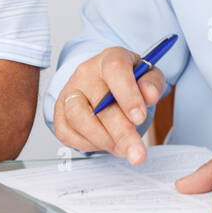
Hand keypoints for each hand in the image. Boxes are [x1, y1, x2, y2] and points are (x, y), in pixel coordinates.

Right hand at [52, 46, 165, 164]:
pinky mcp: (59, 112)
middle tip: (137, 153)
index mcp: (109, 59)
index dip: (128, 95)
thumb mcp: (148, 77)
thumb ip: (152, 84)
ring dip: (103, 140)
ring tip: (122, 149)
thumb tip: (149, 94)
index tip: (140, 118)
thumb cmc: (128, 82)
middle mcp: (85, 73)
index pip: (115, 70)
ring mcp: (69, 92)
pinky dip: (88, 145)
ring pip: (78, 118)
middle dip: (121, 133)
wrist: (106, 86)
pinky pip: (67, 133)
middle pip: (98, 103)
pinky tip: (105, 143)